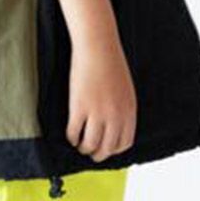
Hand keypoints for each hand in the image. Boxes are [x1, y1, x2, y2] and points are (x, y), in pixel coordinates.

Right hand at [66, 34, 136, 162]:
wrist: (98, 45)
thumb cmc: (110, 62)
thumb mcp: (125, 89)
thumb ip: (122, 108)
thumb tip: (114, 126)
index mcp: (129, 111)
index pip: (124, 143)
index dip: (113, 150)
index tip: (106, 149)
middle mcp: (115, 115)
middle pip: (107, 148)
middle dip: (98, 154)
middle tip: (91, 152)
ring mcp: (97, 113)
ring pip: (90, 144)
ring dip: (84, 148)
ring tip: (80, 144)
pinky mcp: (79, 107)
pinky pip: (74, 132)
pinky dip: (71, 137)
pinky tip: (71, 134)